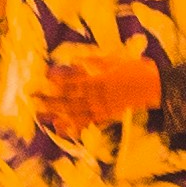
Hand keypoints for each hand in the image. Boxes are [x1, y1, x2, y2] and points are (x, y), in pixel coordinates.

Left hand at [34, 44, 161, 132]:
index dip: (55, 80)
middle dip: (48, 97)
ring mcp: (101, 108)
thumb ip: (92, 61)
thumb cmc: (135, 68)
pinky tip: (60, 128)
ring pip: (74, 112)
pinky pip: (86, 123)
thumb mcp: (114, 58)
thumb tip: (72, 61)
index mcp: (98, 79)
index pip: (72, 80)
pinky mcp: (106, 117)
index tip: (41, 77)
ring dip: (56, 113)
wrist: (155, 87)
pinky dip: (73, 127)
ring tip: (39, 114)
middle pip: (68, 98)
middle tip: (30, 97)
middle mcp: (97, 95)